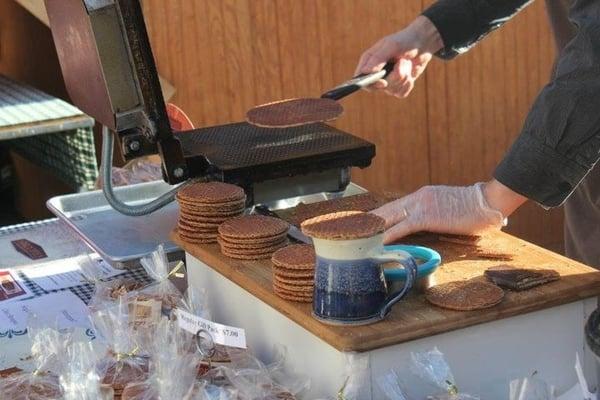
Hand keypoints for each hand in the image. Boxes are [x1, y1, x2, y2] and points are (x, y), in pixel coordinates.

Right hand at [354, 16, 442, 97]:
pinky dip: (408, 84)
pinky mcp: (397, 86)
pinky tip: (411, 72)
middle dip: (394, 77)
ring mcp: (387, 81)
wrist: (423, 43)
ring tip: (407, 63)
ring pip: (392, 90)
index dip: (370, 84)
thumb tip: (365, 72)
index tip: (384, 82)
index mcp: (369, 61)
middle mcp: (375, 73)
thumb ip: (378, 58)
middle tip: (402, 62)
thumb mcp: (392, 46)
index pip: (360, 79)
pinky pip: (401, 94)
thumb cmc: (405, 41)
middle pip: (379, 87)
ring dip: (404, 77)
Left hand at [371, 181, 524, 243]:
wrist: (489, 201)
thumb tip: (428, 226)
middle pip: (385, 211)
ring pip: (389, 217)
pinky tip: (379, 242)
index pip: (393, 208)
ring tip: (357, 238)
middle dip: (367, 222)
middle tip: (350, 231)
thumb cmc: (474, 208)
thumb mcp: (447, 209)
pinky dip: (389, 235)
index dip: (376, 217)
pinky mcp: (427, 216)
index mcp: (421, 197)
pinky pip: (402, 227)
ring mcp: (421, 206)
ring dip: (372, 229)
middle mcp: (417, 198)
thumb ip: (434, 216)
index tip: (363, 225)